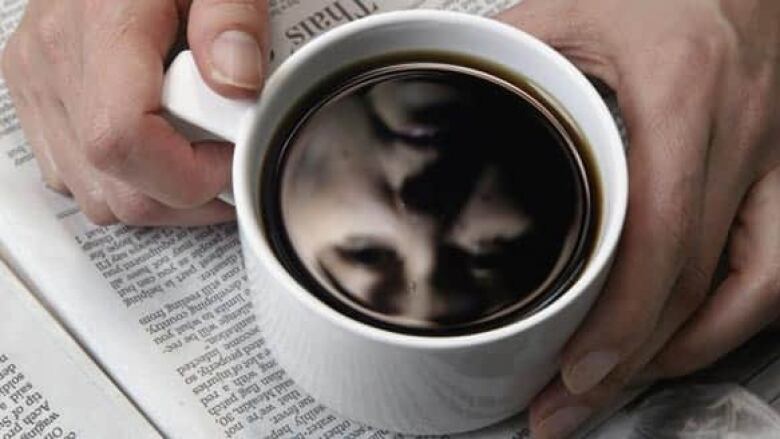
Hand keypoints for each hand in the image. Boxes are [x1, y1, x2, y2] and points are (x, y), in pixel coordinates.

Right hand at [1, 0, 268, 224]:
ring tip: (200, 153)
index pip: (122, 140)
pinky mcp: (37, 101)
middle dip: (190, 196)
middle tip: (228, 158)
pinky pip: (78, 179)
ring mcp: (38, 87)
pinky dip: (128, 183)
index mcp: (99, 26)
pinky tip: (161, 150)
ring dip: (162, 196)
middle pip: (116, 189)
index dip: (188, 173)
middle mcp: (53, 64)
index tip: (230, 154)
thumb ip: (233, 18)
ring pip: (98, 198)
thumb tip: (238, 82)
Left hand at [499, 1, 779, 436]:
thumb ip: (511, 60)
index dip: (620, 317)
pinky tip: (683, 341)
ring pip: (749, 288)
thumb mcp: (575, 7)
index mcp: (683, 88)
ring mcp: (776, 155)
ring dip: (681, 352)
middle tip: (568, 405)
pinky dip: (730, 317)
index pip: (659, 231)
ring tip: (617, 390)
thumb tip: (442, 108)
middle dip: (629, 360)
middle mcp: (742, 130)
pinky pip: (774, 265)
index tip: (574, 368)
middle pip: (694, 280)